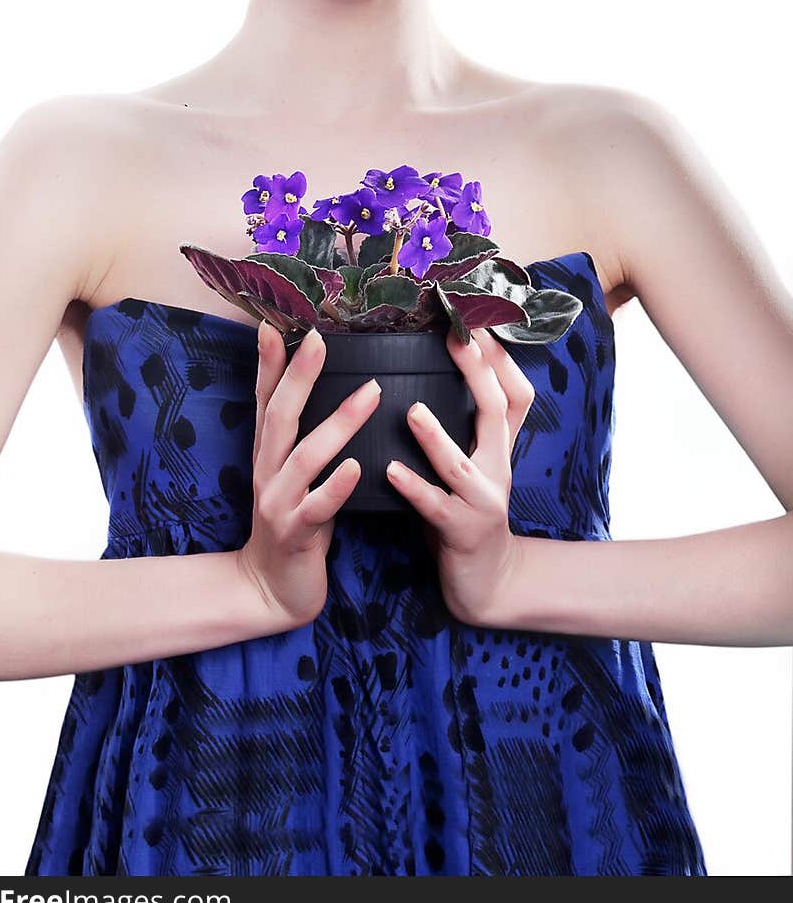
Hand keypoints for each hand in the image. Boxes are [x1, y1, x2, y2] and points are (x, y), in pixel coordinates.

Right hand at [236, 322, 379, 629]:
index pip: (266, 398)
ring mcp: (277, 502)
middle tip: (319, 338)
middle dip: (299, 375)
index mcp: (270, 452)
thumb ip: (307, 436)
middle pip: (279, 414)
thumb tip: (336, 388)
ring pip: (304, 455)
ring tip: (369, 393)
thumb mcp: (297, 474)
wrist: (273, 589)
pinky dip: (335, 485)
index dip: (268, 362)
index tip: (272, 322)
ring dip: (337, 423)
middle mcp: (267, 469)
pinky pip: (317, 507)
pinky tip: (356, 467)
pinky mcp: (295, 533)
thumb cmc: (298, 523)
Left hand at [386, 326, 534, 624]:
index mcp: (497, 447)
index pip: (512, 392)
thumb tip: (428, 374)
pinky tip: (390, 471)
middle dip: (479, 373)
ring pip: (461, 464)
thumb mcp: (472, 465)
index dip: (499, 357)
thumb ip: (461, 427)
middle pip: (496, 411)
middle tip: (457, 338)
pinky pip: (435, 508)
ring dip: (437, 436)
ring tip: (412, 411)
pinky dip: (413, 488)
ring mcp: (483, 502)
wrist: (486, 583)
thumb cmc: (465, 512)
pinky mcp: (462, 532)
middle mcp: (497, 467)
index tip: (477, 319)